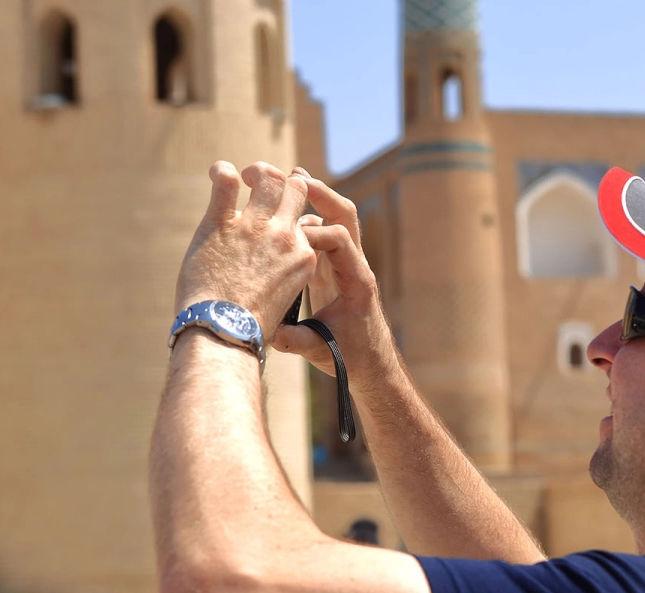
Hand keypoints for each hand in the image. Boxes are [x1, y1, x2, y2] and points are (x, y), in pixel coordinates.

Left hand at [174, 161, 315, 335]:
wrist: (224, 333)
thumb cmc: (251, 328)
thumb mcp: (284, 300)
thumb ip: (284, 277)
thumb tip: (270, 275)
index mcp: (304, 256)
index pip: (305, 221)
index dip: (294, 215)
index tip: (281, 218)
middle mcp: (284, 236)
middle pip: (295, 191)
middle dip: (284, 181)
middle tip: (264, 183)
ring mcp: (253, 227)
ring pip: (267, 179)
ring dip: (258, 171)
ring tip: (243, 175)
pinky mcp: (220, 224)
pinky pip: (225, 183)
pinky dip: (221, 172)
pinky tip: (217, 172)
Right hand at [272, 171, 395, 388]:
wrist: (371, 365)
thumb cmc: (351, 358)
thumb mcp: (322, 351)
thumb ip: (299, 341)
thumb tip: (273, 335)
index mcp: (358, 281)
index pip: (340, 240)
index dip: (313, 232)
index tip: (286, 233)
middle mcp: (355, 266)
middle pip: (344, 216)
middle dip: (320, 194)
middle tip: (292, 176)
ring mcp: (345, 265)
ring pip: (332, 221)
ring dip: (310, 201)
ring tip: (280, 182)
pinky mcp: (332, 270)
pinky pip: (320, 235)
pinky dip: (301, 221)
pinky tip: (277, 212)